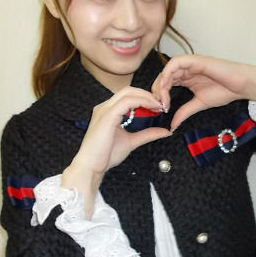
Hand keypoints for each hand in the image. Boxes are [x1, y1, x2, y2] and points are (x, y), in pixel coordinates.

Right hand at [62, 87, 170, 215]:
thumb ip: (147, 134)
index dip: (145, 98)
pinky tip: (152, 108)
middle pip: (129, 90)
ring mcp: (105, 109)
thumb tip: (164, 131)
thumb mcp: (132, 141)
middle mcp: (105, 107)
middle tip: (162, 104)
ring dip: (146, 97)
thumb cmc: (105, 156)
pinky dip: (142, 102)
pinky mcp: (107, 115)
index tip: (159, 106)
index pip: (128, 96)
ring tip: (159, 105)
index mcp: (108, 111)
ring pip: (128, 92)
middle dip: (147, 94)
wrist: (91, 166)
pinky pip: (127, 102)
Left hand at [152, 55, 249, 129]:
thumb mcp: (199, 104)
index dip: (160, 96)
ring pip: (167, 70)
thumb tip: (172, 126)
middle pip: (163, 76)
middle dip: (157, 91)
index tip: (162, 110)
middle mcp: (186, 70)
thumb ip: (184, 112)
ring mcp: (190, 63)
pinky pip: (175, 63)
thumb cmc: (224, 91)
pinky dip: (167, 73)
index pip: (165, 84)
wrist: (240, 85)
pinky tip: (166, 87)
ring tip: (162, 98)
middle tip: (158, 105)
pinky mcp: (195, 60)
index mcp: (186, 78)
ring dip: (161, 84)